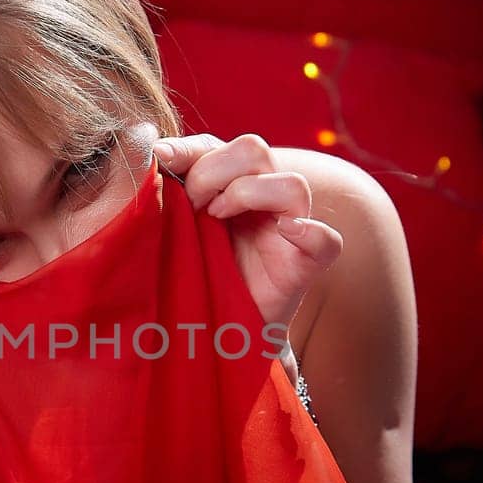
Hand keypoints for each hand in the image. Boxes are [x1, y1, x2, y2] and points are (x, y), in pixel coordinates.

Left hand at [152, 132, 341, 342]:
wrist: (217, 336)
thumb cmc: (195, 278)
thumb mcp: (174, 230)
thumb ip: (169, 191)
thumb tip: (156, 148)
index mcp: (230, 187)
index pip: (216, 146)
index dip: (188, 150)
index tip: (160, 161)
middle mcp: (264, 201)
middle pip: (255, 150)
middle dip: (212, 171)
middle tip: (191, 206)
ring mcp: (290, 230)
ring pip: (292, 184)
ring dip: (247, 193)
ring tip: (217, 220)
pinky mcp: (305, 265)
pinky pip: (326, 240)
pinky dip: (309, 232)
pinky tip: (285, 232)